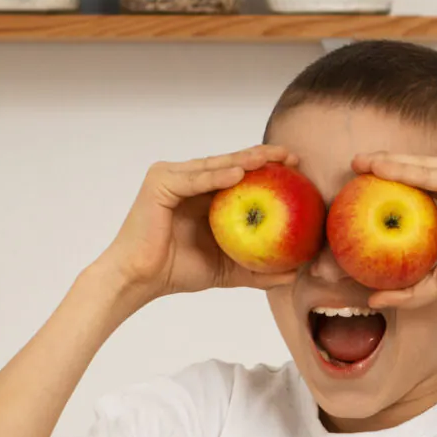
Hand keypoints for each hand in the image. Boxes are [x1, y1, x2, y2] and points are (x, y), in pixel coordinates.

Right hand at [94, 146, 301, 306]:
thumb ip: (256, 269)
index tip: (296, 167)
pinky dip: (216, 176)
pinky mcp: (159, 183)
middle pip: (229, 164)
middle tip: (291, 156)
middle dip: (261, 157)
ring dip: (243, 160)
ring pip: (214, 166)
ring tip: (271, 159)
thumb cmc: (177, 272)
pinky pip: (194, 179)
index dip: (266, 168)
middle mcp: (186, 179)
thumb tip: (292, 275)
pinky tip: (240, 174)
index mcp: (201, 193)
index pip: (237, 174)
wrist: (140, 280)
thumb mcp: (226, 269)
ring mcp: (171, 177)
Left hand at [346, 152, 436, 306]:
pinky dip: (403, 170)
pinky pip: (430, 173)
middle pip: (419, 167)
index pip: (423, 182)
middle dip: (386, 163)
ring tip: (360, 163)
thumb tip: (375, 299)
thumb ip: (411, 288)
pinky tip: (379, 169)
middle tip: (355, 166)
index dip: (395, 179)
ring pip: (422, 165)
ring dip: (389, 161)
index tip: (365, 183)